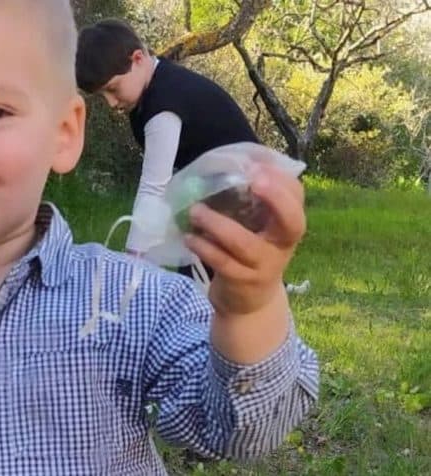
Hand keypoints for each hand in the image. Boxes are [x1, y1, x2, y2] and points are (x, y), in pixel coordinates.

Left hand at [184, 163, 304, 316]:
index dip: (280, 180)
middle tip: (251, 178)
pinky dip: (203, 247)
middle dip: (275, 198)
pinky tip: (189, 237)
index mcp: (287, 224)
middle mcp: (282, 244)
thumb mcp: (259, 227)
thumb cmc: (252, 252)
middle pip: (291, 222)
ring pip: (244, 243)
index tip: (255, 165)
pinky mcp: (241, 281)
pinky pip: (222, 262)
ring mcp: (263, 265)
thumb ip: (251, 201)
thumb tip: (228, 162)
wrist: (250, 302)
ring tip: (196, 211)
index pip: (296, 197)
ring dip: (217, 224)